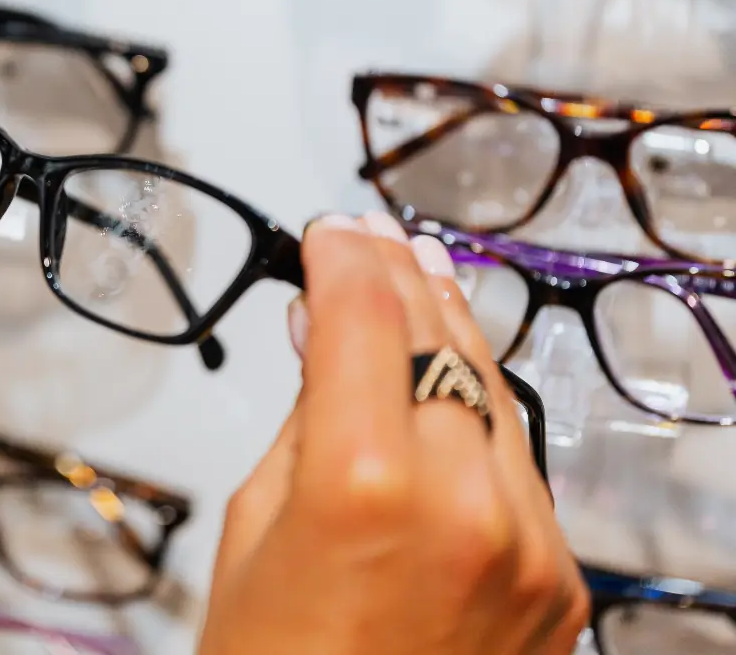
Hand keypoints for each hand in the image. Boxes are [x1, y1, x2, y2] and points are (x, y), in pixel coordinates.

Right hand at [198, 211, 587, 653]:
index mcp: (365, 483)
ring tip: (419, 282)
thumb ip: (303, 419)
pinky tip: (451, 385)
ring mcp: (528, 545)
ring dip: (451, 332)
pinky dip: (480, 417)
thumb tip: (324, 336)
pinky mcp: (559, 581)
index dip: (342, 257)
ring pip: (494, 394)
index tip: (327, 231)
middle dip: (400, 278)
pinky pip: (519, 466)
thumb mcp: (252, 525)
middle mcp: (465, 503)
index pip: (366, 316)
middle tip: (369, 238)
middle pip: (440, 339)